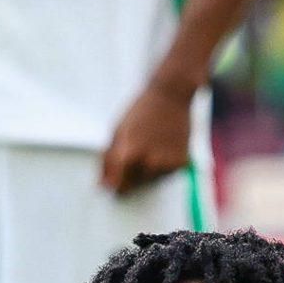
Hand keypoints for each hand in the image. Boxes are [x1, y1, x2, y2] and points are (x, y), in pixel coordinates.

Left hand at [100, 77, 195, 195]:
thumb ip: (108, 161)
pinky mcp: (180, 162)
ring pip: (151, 180)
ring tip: (152, 144)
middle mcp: (148, 161)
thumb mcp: (117, 131)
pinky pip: (166, 173)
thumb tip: (103, 187)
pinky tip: (165, 145)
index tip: (116, 181)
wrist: (171, 95)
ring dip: (148, 169)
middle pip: (135, 185)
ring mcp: (166, 163)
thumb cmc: (140, 111)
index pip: (119, 186)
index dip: (116, 185)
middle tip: (138, 150)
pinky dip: (164, 164)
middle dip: (131, 175)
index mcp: (128, 153)